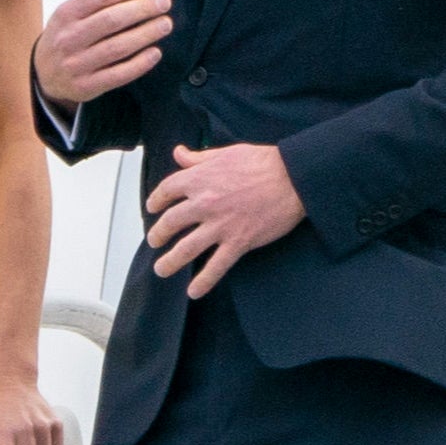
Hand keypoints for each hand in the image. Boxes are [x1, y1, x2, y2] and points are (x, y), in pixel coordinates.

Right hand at [35, 0, 174, 108]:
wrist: (43, 74)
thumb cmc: (66, 36)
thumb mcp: (77, 11)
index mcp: (66, 14)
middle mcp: (69, 38)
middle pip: (112, 19)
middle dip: (143, 8)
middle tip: (164, 3)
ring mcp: (77, 64)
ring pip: (118, 47)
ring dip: (146, 34)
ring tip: (165, 24)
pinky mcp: (87, 86)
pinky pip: (118, 75)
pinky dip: (140, 63)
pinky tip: (155, 52)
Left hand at [146, 143, 303, 297]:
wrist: (292, 177)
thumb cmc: (262, 162)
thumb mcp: (226, 153)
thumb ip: (198, 158)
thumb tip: (179, 153)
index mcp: (199, 178)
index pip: (166, 191)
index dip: (155, 201)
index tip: (152, 208)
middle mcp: (204, 202)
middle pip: (170, 223)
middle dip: (158, 235)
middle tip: (154, 241)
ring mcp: (220, 225)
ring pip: (186, 249)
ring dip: (170, 262)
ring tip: (161, 269)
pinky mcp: (238, 241)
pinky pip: (216, 266)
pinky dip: (203, 282)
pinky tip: (193, 291)